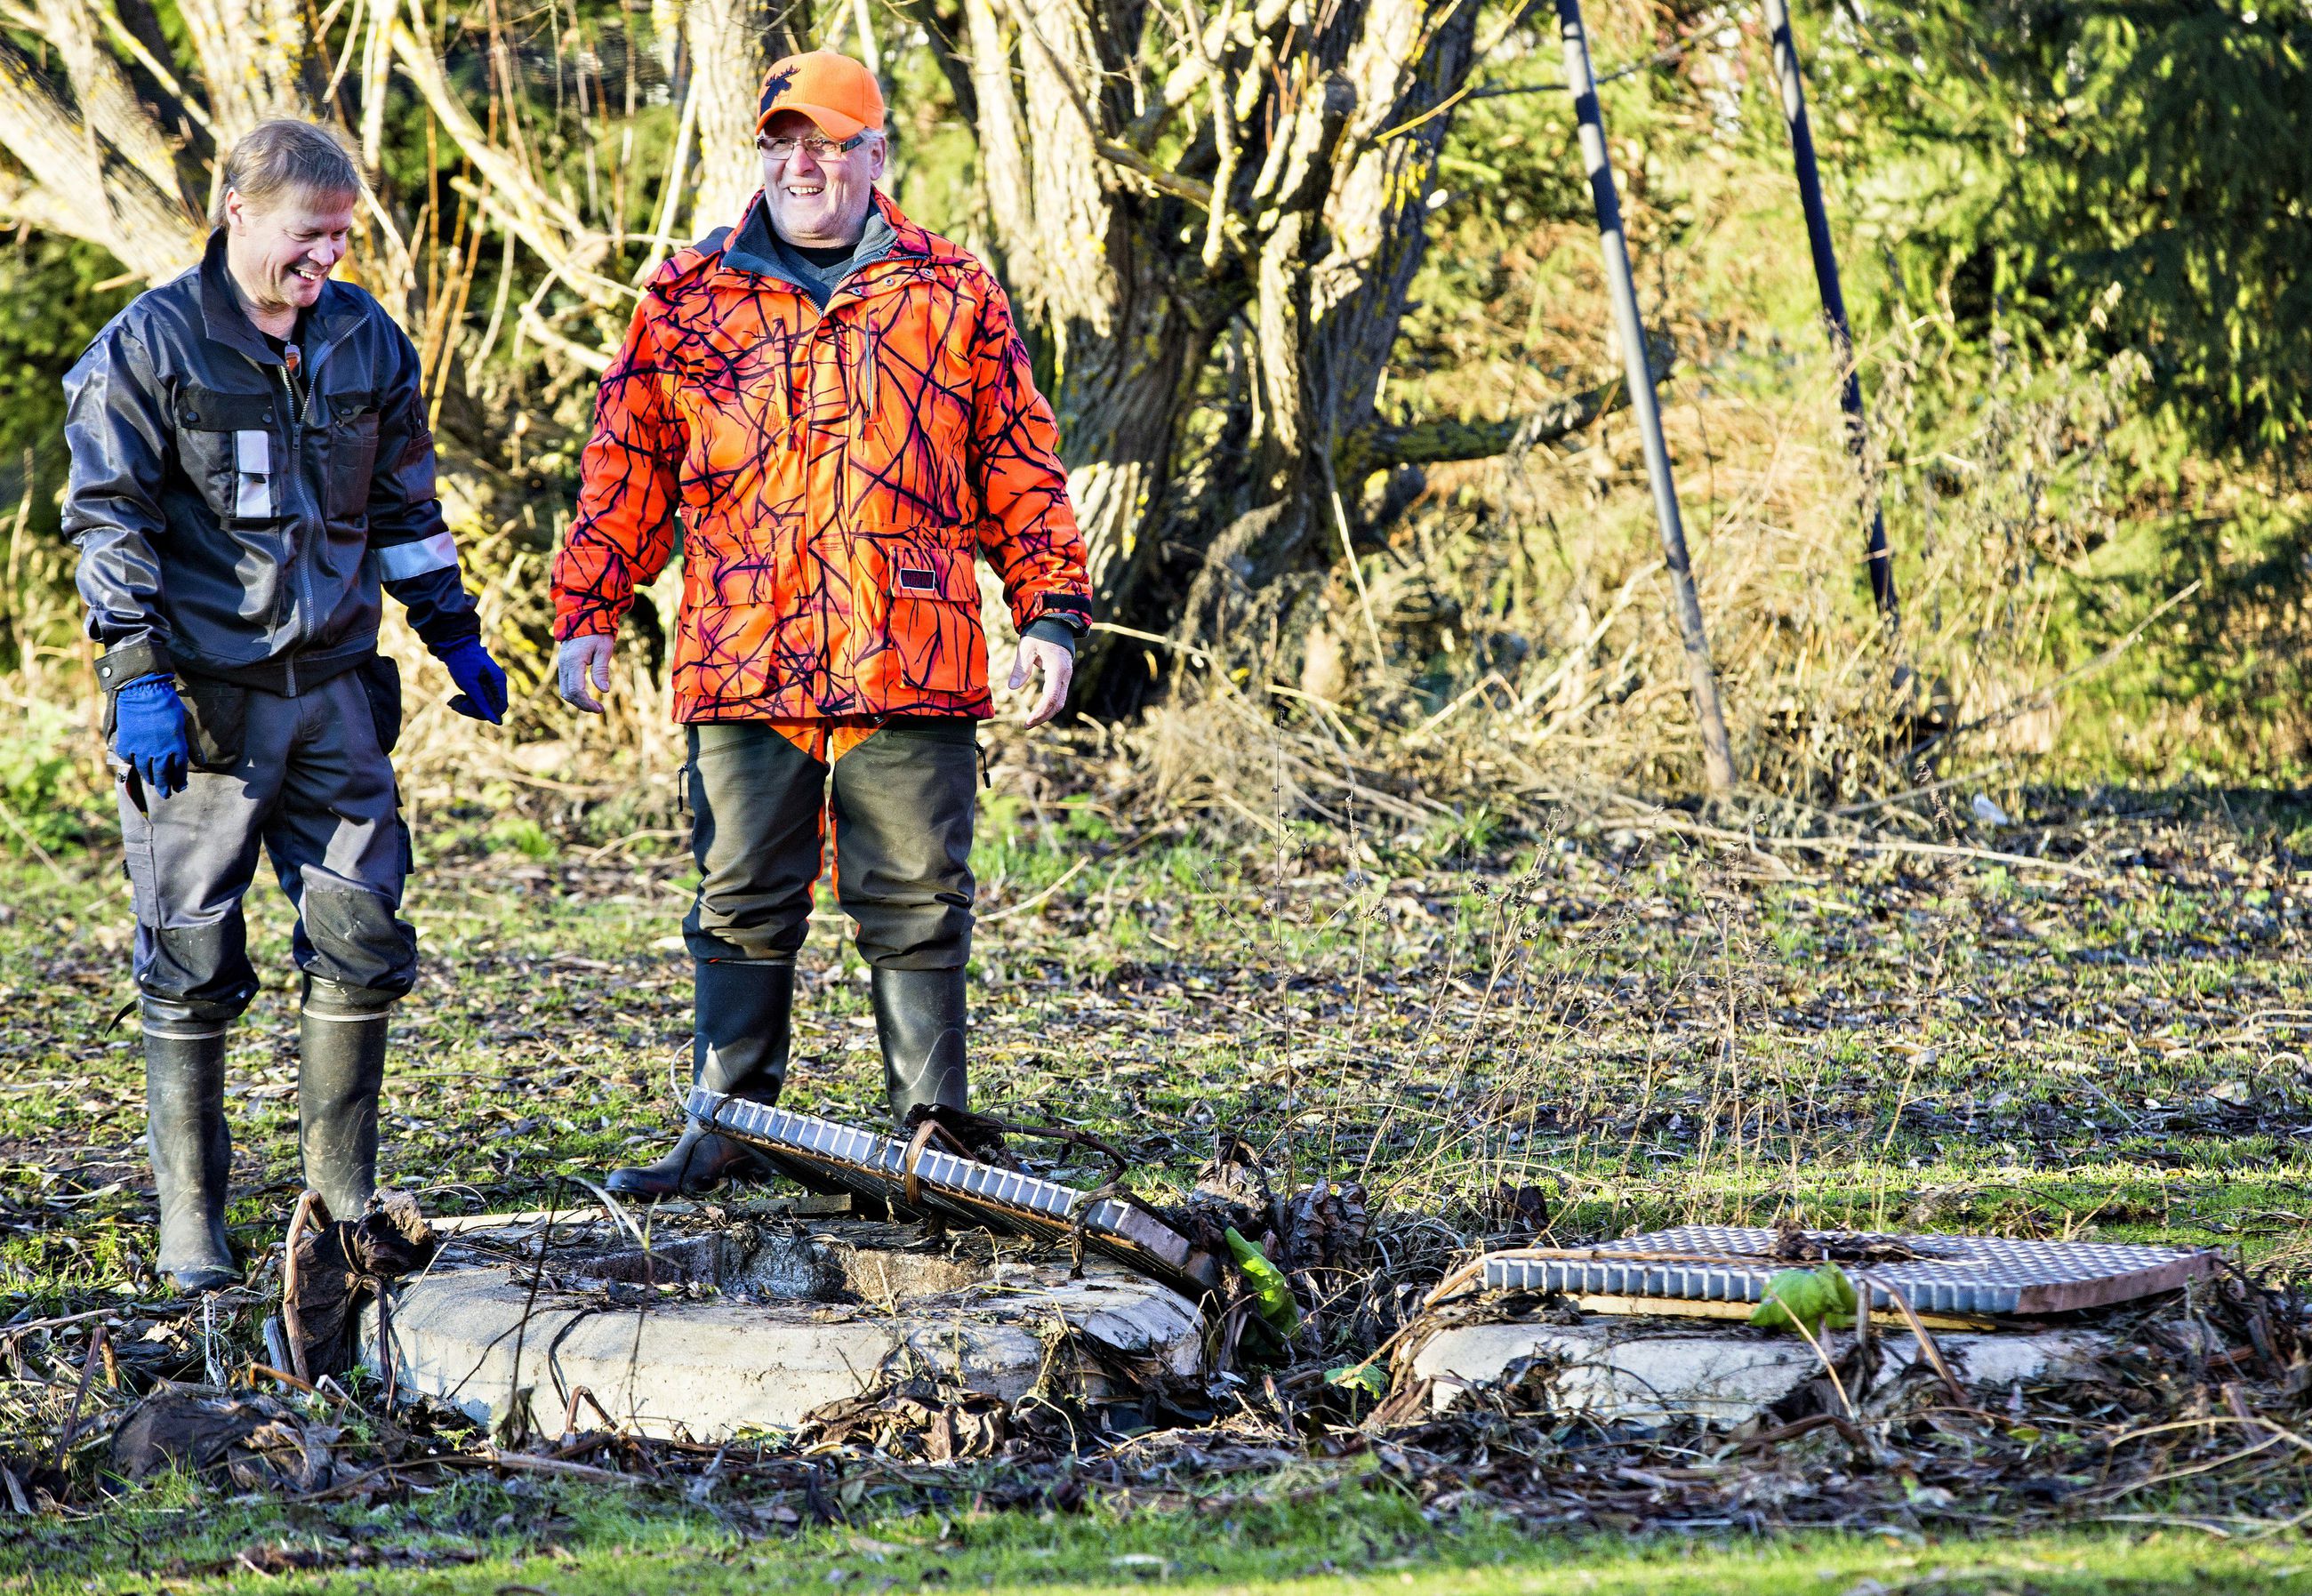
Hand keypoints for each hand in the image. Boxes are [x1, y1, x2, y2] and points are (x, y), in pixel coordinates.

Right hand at [112, 675, 190, 796]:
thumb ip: (192, 745)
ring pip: (145, 771)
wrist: (143, 691)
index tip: (180, 787)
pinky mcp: (126, 744)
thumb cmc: (169, 706)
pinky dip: (134, 764)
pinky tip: (138, 765)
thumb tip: (202, 763)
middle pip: (161, 776)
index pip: (179, 771)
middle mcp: (158, 751)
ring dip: (151, 778)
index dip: (179, 781)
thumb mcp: (187, 723)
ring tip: (154, 782)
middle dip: (165, 787)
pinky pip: (130, 760)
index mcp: (176, 746)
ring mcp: (141, 749)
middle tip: (167, 794)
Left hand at [436, 638, 508, 723]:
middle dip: (472, 710)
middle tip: (455, 704)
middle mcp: (496, 684)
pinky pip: (477, 699)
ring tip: (453, 701)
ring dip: (467, 707)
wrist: (455, 646)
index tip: (467, 707)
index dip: (484, 713)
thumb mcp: (471, 686)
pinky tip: (456, 698)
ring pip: (482, 705)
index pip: (499, 708)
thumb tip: (498, 722)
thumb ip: (484, 704)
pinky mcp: (480, 684)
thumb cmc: (464, 664)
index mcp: (498, 683)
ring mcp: (489, 684)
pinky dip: (466, 701)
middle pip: (490, 708)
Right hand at [557, 634, 613, 713]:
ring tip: (593, 704)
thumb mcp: (603, 650)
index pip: (576, 690)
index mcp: (574, 661)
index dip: (587, 703)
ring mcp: (561, 664)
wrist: (583, 617)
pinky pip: (565, 684)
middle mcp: (564, 664)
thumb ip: (601, 671)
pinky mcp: (563, 664)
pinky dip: (574, 693)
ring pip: (564, 690)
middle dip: (582, 705)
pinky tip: (586, 695)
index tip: (600, 709)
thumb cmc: (597, 633)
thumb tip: (604, 691)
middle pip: (568, 693)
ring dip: (577, 701)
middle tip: (599, 709)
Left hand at [1008, 635, 1073, 728]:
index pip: (1051, 697)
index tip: (1028, 721)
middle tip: (1027, 725)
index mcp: (1057, 668)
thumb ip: (1020, 668)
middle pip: (1058, 704)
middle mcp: (1066, 675)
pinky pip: (1059, 696)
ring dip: (1047, 713)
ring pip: (1060, 702)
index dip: (1040, 712)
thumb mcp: (1026, 648)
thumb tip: (1012, 688)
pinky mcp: (1063, 677)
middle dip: (1043, 717)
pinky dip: (1049, 706)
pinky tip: (1038, 711)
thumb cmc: (1039, 634)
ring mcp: (1066, 676)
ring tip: (1031, 721)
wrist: (1055, 625)